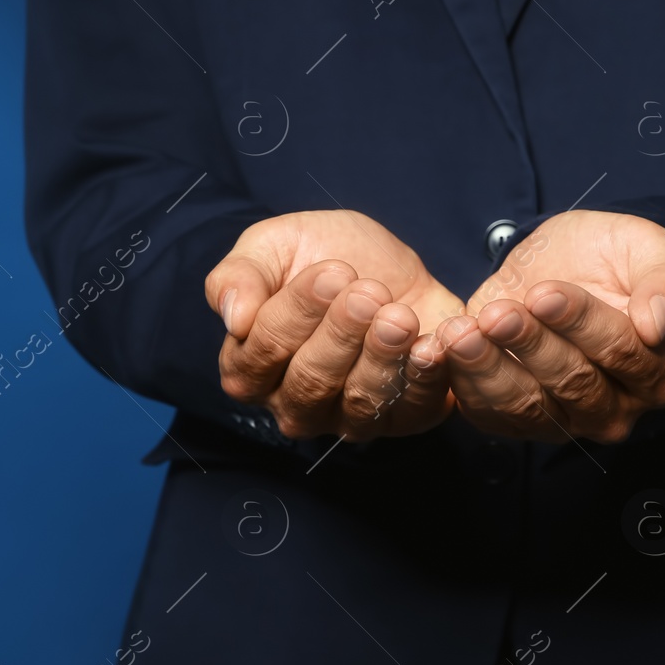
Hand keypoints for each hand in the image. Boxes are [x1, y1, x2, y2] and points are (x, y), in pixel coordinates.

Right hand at [205, 211, 464, 439]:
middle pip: (310, 383)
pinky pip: (411, 412)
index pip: (263, 353)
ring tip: (399, 315)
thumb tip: (234, 317)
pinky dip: (422, 380)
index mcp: (250, 367)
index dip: (297, 312)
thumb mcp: (273, 246)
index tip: (333, 272)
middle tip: (368, 292)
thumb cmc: (323, 254)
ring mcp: (347, 418)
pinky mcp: (402, 419)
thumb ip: (238, 276)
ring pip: (358, 404)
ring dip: (381, 356)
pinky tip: (429, 346)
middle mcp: (294, 404)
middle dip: (341, 333)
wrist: (394, 265)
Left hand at [437, 211, 664, 442]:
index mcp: (658, 372)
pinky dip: (466, 382)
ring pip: (528, 406)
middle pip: (574, 383)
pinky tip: (449, 346)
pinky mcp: (517, 421)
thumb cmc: (609, 257)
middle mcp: (616, 407)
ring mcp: (565, 421)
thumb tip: (658, 326)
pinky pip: (491, 414)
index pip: (621, 352)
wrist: (558, 260)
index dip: (581, 322)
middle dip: (531, 345)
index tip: (545, 293)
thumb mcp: (648, 249)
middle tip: (498, 313)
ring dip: (490, 368)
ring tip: (463, 332)